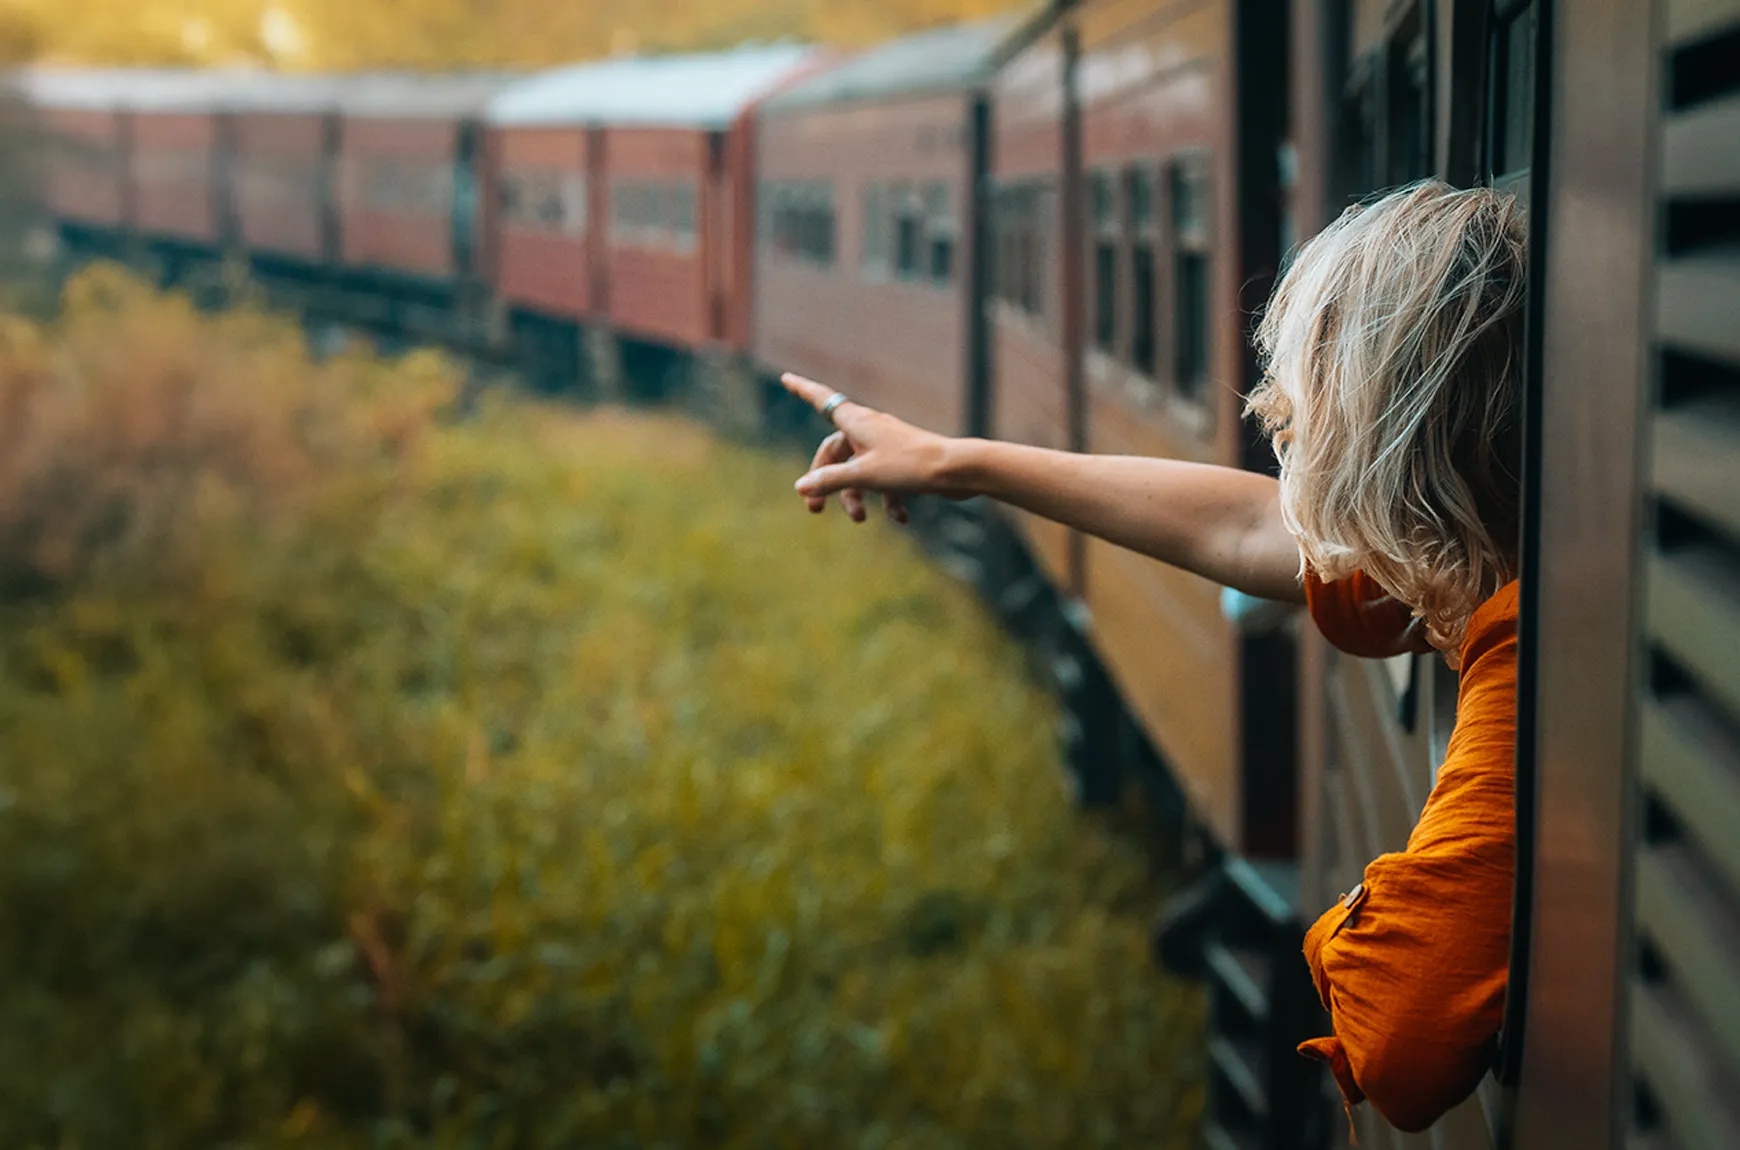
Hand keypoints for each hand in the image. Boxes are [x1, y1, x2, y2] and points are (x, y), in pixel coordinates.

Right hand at [780, 373, 964, 523]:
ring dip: (856, 497)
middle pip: (835, 452)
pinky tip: (901, 517)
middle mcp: (870, 429)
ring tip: (861, 520)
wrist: (958, 471)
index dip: (803, 390)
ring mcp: (887, 446)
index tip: (786, 378)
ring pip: (859, 471)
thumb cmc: (910, 466)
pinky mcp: (904, 463)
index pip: (822, 401)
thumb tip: (801, 486)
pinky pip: (885, 481)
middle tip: (813, 511)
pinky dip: (888, 500)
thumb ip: (830, 481)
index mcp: (857, 422)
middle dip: (825, 482)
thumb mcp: (863, 476)